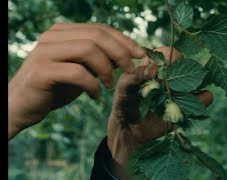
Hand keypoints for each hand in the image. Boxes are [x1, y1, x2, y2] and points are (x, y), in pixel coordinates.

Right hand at [8, 23, 145, 139]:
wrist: (21, 105)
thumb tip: (127, 55)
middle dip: (121, 53)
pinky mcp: (41, 71)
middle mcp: (53, 36)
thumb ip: (99, 59)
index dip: (124, 40)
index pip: (101, 28)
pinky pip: (77, 73)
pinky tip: (95, 95)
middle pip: (97, 36)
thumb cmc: (55, 87)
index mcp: (64, 32)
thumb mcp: (81, 69)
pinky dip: (92, 85)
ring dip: (106, 69)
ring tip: (109, 85)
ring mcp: (45, 51)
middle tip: (131, 70)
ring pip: (88, 49)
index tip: (140, 54)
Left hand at [107, 47, 213, 178]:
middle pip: (186, 63)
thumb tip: (153, 69)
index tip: (158, 71)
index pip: (168, 53)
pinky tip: (188, 105)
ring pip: (199, 77)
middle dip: (181, 70)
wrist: (130, 130)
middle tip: (169, 84)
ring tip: (178, 94)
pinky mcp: (189, 106)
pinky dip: (203, 98)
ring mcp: (182, 90)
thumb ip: (134, 77)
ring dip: (194, 82)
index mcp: (155, 67)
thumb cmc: (124, 105)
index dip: (167, 58)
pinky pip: (205, 97)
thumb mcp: (123, 89)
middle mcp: (171, 76)